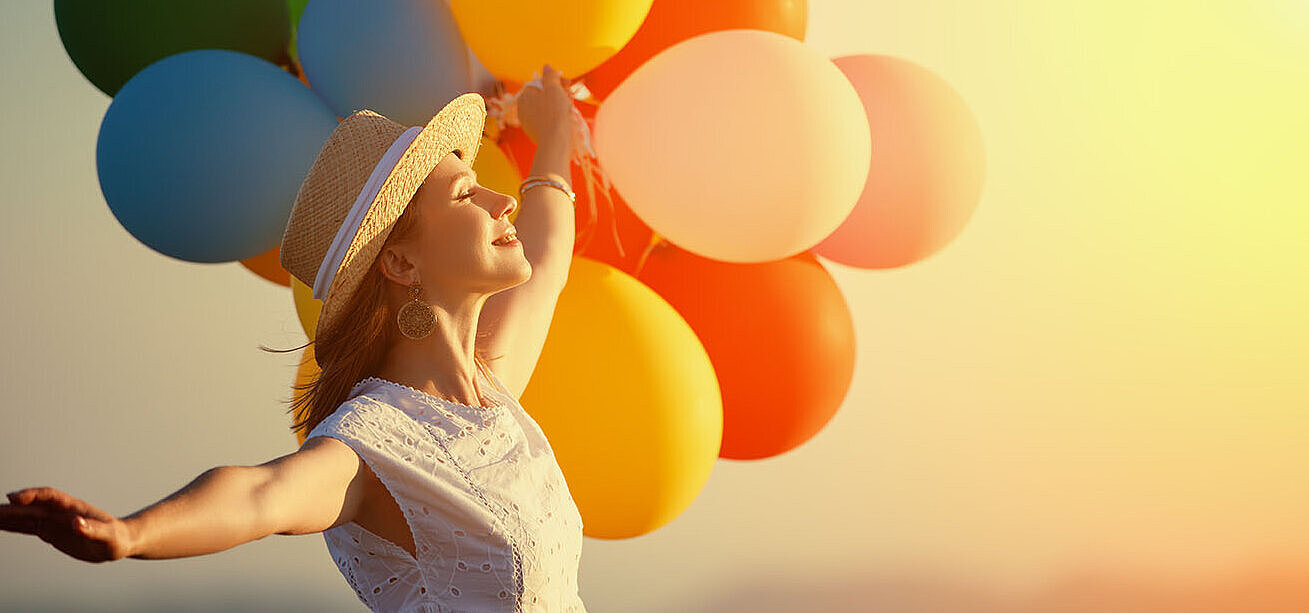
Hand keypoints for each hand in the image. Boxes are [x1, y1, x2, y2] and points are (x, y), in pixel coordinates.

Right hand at [2, 487, 135, 562]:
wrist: (118, 542)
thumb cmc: (116, 538)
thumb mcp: (108, 536)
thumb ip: (93, 529)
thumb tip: (77, 523)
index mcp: (73, 508)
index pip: (48, 496)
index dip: (31, 495)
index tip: (13, 498)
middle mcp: (59, 511)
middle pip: (29, 506)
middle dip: (8, 508)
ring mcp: (52, 520)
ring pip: (24, 516)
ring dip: (5, 516)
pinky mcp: (49, 531)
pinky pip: (26, 527)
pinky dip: (11, 526)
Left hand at [516, 64, 574, 147]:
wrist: (555, 142)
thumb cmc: (554, 113)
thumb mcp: (553, 89)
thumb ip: (549, 76)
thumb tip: (546, 66)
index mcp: (524, 96)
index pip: (540, 83)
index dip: (555, 82)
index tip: (567, 84)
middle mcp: (522, 109)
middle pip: (542, 96)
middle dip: (557, 93)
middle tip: (570, 94)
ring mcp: (528, 123)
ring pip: (545, 108)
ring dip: (558, 105)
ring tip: (569, 106)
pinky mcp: (536, 134)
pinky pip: (546, 120)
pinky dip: (555, 117)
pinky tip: (565, 118)